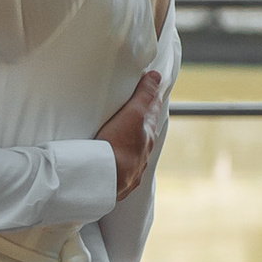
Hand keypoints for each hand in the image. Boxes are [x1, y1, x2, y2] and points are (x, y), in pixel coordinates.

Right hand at [96, 64, 163, 203]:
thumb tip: (156, 77)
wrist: (105, 179)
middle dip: (143, 124)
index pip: (152, 113)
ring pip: (135, 155)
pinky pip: (122, 172)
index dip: (152, 101)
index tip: (153, 93)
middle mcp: (143, 155)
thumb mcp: (133, 113)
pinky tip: (114, 167)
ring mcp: (132, 171)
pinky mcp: (118, 184)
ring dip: (131, 146)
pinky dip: (120, 165)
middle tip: (139, 114)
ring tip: (124, 141)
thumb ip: (144, 95)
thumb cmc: (119, 145)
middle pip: (145, 135)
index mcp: (147, 136)